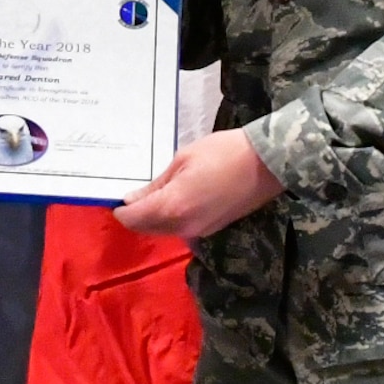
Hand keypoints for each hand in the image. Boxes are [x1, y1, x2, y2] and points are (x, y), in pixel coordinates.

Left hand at [113, 129, 282, 240]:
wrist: (267, 164)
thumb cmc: (223, 152)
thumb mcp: (184, 159)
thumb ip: (157, 184)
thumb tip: (133, 200)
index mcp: (172, 207)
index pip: (132, 218)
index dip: (120, 208)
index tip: (116, 194)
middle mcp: (182, 227)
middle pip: (146, 228)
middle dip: (135, 214)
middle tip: (133, 192)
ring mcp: (198, 231)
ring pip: (163, 230)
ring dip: (152, 217)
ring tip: (153, 192)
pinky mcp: (211, 229)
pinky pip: (180, 228)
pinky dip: (170, 218)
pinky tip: (174, 198)